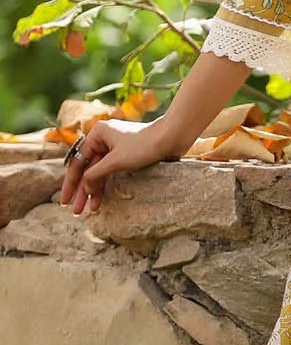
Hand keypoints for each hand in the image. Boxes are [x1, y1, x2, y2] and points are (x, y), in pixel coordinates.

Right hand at [60, 116, 183, 215]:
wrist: (171, 137)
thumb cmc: (143, 145)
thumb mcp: (115, 161)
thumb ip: (96, 174)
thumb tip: (83, 185)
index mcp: (97, 134)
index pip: (78, 162)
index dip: (71, 183)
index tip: (65, 201)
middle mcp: (103, 139)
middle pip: (87, 168)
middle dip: (82, 190)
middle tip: (76, 211)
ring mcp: (115, 147)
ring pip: (99, 172)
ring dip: (94, 190)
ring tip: (90, 210)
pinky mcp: (126, 155)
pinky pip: (110, 172)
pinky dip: (106, 185)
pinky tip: (101, 200)